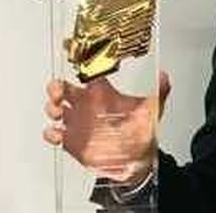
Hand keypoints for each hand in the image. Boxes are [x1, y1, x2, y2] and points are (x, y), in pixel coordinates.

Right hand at [43, 71, 170, 183]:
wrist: (137, 161)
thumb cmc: (142, 132)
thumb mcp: (153, 109)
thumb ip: (160, 91)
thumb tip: (164, 74)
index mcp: (104, 94)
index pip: (88, 73)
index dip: (79, 64)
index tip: (72, 55)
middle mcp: (88, 105)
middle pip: (64, 89)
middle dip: (56, 87)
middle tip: (58, 91)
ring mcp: (78, 122)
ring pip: (55, 108)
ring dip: (51, 107)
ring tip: (58, 111)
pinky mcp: (72, 141)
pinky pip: (54, 134)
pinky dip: (50, 133)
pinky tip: (58, 132)